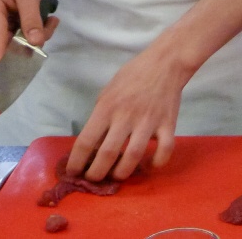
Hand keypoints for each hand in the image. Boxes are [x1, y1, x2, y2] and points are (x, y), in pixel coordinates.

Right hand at [0, 0, 58, 64]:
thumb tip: (35, 42)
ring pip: (18, 42)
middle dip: (32, 38)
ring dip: (37, 35)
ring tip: (50, 20)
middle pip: (9, 41)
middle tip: (51, 24)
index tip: (2, 66)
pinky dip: (36, 32)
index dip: (0, 51)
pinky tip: (46, 21)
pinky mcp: (6, 29)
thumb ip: (32, 18)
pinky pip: (22, 38)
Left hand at [64, 46, 190, 181]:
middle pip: (107, 155)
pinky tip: (148, 164)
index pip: (85, 141)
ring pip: (133, 157)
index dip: (76, 162)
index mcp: (107, 107)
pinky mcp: (168, 124)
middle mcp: (126, 116)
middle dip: (96, 174)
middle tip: (94, 178)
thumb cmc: (132, 75)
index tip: (73, 172)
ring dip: (122, 173)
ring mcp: (149, 121)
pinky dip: (156, 163)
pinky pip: (164, 150)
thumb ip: (100, 116)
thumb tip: (92, 144)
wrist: (166, 62)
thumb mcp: (108, 91)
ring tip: (116, 176)